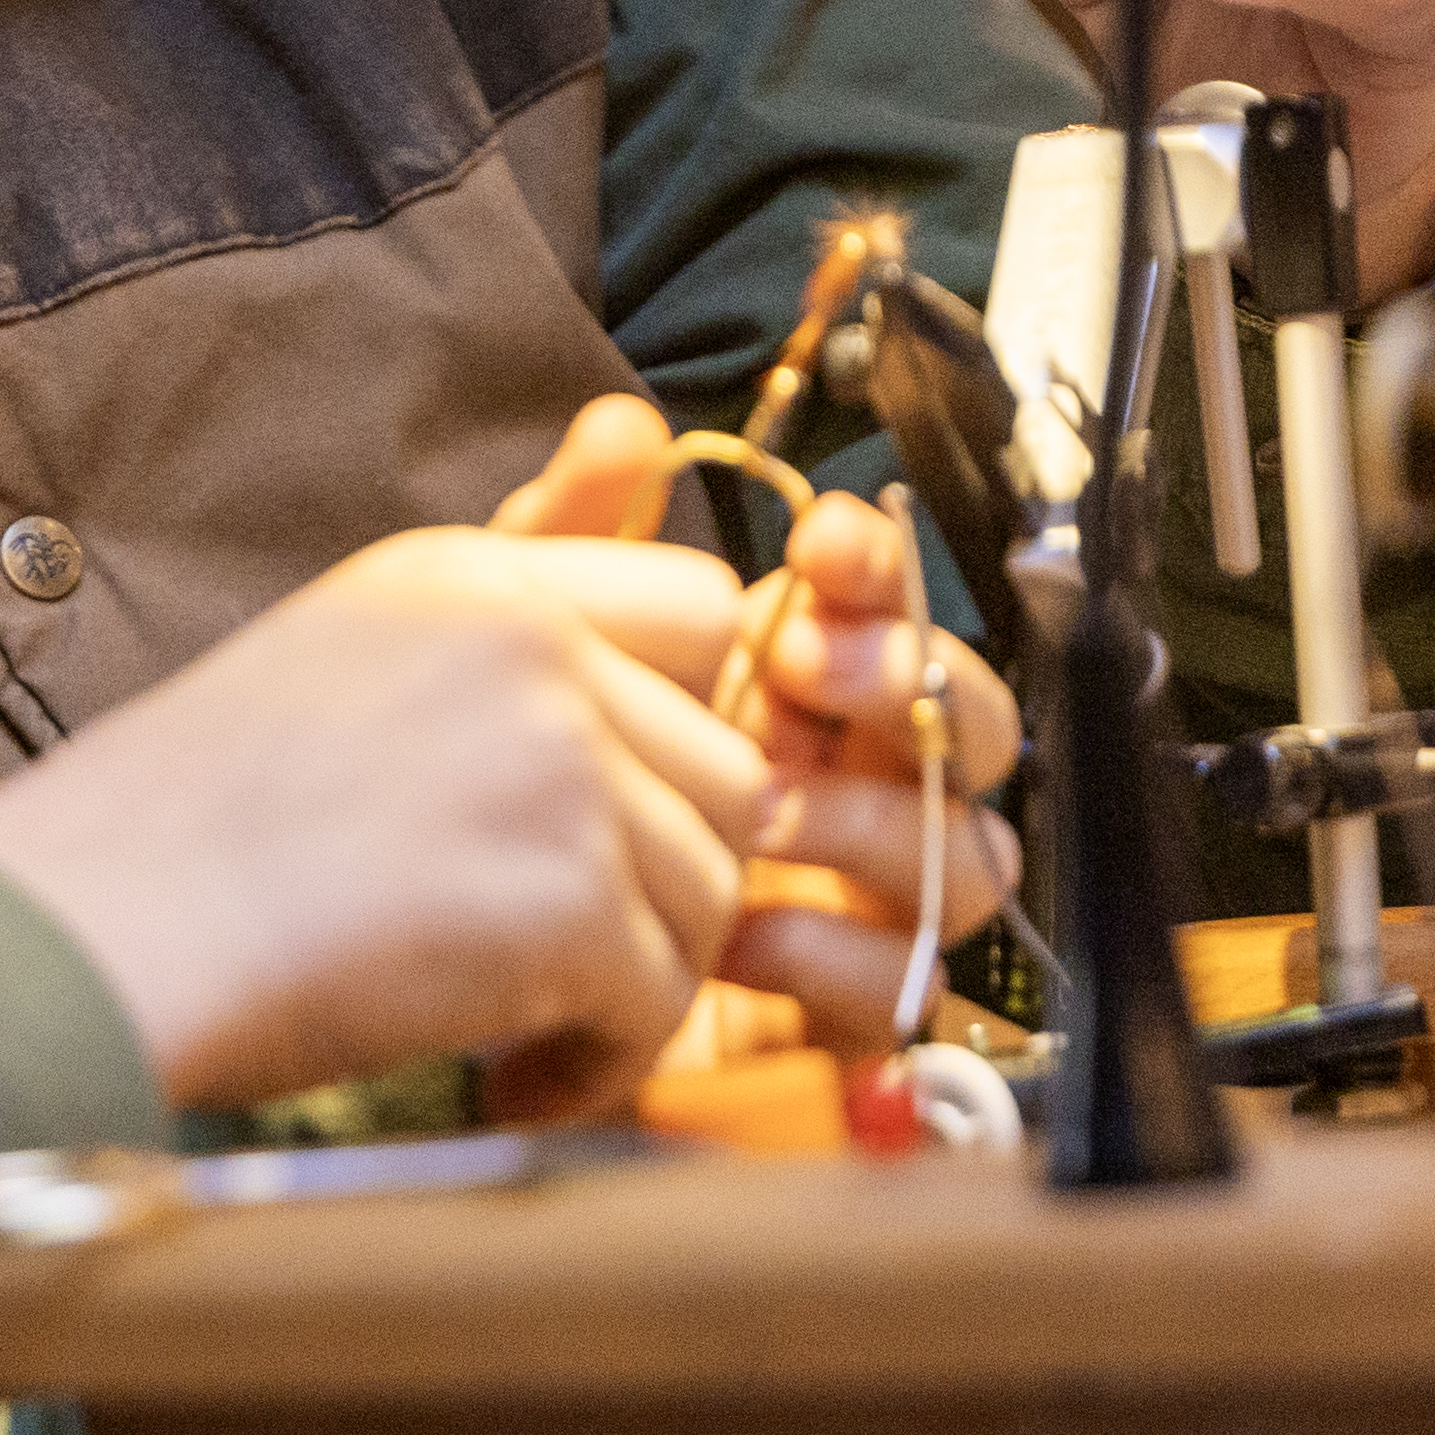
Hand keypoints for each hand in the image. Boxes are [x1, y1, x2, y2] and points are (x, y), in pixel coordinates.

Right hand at [0, 410, 1012, 1116]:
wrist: (96, 929)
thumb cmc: (191, 819)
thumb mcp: (356, 646)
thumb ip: (517, 566)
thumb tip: (641, 429)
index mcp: (472, 576)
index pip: (700, 608)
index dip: (672, 723)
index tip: (588, 811)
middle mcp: (531, 643)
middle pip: (728, 766)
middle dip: (659, 872)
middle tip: (547, 940)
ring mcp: (559, 764)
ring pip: (709, 891)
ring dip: (631, 976)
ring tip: (511, 1019)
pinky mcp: (567, 897)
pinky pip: (662, 1006)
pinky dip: (596, 1064)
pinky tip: (503, 1077)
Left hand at [545, 439, 1024, 1054]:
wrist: (465, 945)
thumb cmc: (525, 786)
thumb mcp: (533, 652)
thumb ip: (574, 538)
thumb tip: (623, 425)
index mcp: (804, 685)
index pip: (891, 605)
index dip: (879, 568)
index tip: (821, 542)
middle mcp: (857, 781)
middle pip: (970, 722)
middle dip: (905, 679)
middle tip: (803, 666)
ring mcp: (865, 898)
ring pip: (967, 854)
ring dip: (871, 821)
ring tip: (761, 807)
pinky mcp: (842, 1010)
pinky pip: (906, 985)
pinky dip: (834, 955)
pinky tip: (743, 933)